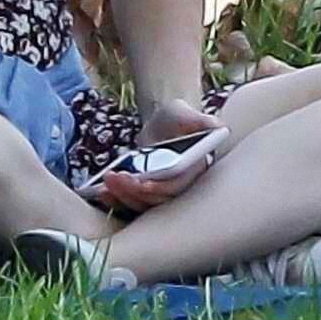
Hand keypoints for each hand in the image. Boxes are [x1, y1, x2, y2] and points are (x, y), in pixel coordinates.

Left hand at [100, 100, 225, 212]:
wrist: (164, 123)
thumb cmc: (178, 118)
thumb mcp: (187, 114)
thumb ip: (201, 121)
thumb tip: (218, 127)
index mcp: (196, 171)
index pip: (178, 186)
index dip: (159, 187)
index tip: (140, 182)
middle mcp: (181, 187)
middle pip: (158, 200)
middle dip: (135, 193)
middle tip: (115, 179)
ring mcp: (162, 192)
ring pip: (144, 205)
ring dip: (123, 196)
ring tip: (107, 182)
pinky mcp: (147, 193)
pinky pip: (133, 203)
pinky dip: (117, 200)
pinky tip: (102, 192)